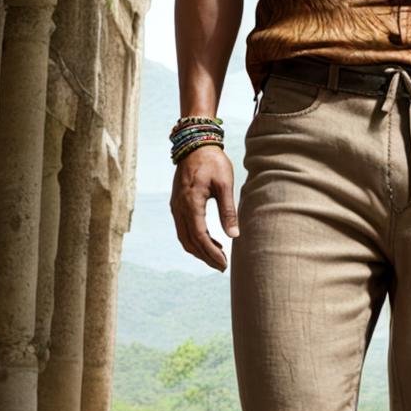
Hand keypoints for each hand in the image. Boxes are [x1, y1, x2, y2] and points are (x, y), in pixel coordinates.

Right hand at [170, 145, 238, 271]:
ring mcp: (175, 206)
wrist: (195, 144)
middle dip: (205, 256)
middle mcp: (179, 207)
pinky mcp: (177, 204)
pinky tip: (210, 241)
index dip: (211, 253)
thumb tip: (234, 235)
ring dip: (199, 250)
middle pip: (189, 241)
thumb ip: (228, 210)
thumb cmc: (213, 161)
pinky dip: (194, 239)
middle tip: (222, 266)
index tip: (223, 264)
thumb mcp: (224, 184)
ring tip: (217, 257)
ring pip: (184, 237)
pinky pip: (183, 228)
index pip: (199, 236)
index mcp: (191, 203)